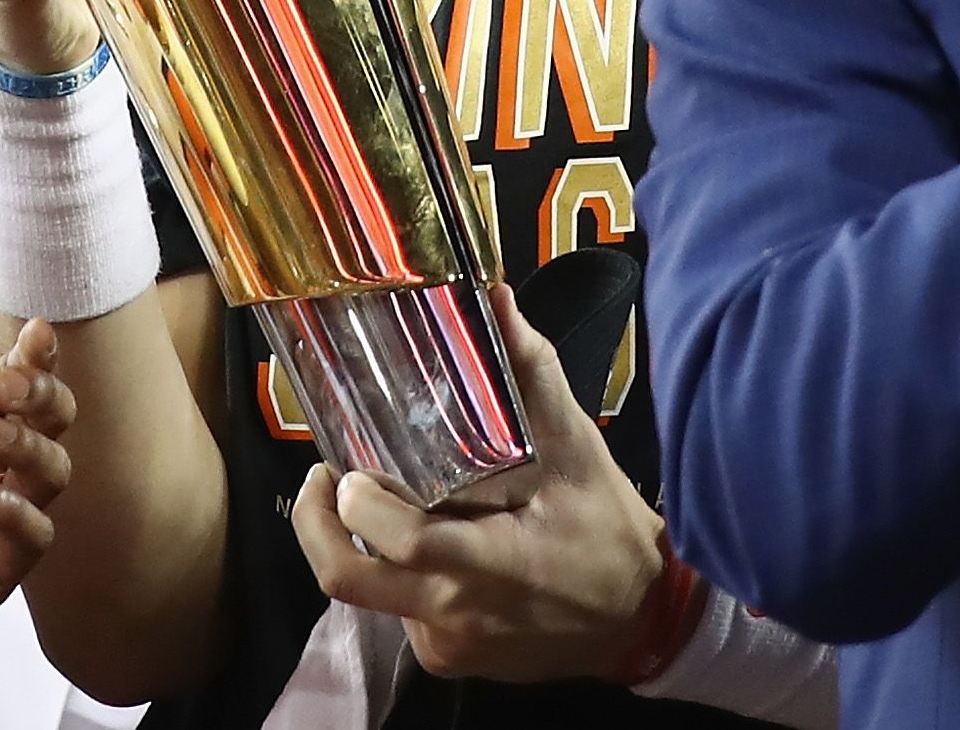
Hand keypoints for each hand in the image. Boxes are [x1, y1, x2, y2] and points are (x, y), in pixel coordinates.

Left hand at [289, 284, 666, 683]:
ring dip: (357, 545)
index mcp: (497, 563)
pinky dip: (393, 573)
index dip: (359, 505)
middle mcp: (460, 611)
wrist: (644, 625)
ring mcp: (449, 643)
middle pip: (347, 579)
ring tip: (374, 499)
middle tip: (326, 478)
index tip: (348, 467)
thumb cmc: (609, 533)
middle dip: (314, 525)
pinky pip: (395, 614)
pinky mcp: (448, 660)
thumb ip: (532, 375)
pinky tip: (421, 541)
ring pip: (366, 593)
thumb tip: (495, 299)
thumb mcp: (578, 450)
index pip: (405, 541)